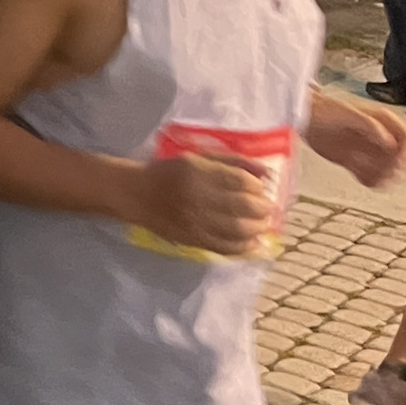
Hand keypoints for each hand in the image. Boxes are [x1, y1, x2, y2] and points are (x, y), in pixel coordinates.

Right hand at [125, 150, 276, 255]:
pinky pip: (225, 247)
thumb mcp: (198, 157)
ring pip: (238, 229)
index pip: (240, 181)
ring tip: (261, 224)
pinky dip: (244, 247)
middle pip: (243, 206)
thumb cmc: (170, 171)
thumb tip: (267, 172)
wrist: (137, 194)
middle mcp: (198, 196)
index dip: (257, 187)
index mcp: (198, 171)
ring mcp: (196, 220)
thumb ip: (233, 161)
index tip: (261, 189)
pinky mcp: (193, 239)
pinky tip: (253, 243)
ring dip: (257, 228)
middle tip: (267, 208)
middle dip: (263, 208)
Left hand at [308, 94, 405, 187]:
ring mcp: (369, 152)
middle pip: (404, 161)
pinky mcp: (357, 163)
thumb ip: (371, 126)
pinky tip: (360, 175)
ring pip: (390, 172)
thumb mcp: (348, 114)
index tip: (397, 161)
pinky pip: (373, 179)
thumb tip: (389, 141)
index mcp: (383, 122)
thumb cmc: (323, 109)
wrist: (304, 118)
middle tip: (379, 166)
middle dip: (394, 167)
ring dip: (382, 176)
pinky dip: (370, 180)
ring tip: (367, 171)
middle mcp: (380, 138)